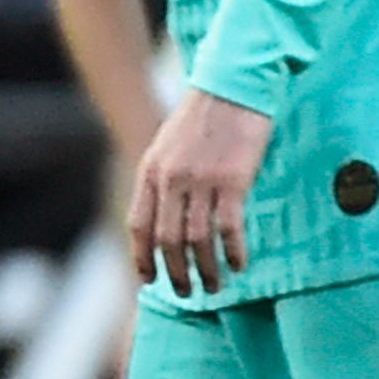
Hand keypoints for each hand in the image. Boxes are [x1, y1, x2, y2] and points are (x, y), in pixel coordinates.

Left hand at [127, 89, 274, 295]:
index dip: (142, 257)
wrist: (233, 86)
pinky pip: (230, 227)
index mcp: (151, 170)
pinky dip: (233, 251)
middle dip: (175, 273)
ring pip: (198, 240)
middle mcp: (172, 178)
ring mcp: (202, 180)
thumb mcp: (167, 145)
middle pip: (168, 240)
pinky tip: (239, 264)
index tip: (150, 280)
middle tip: (186, 292)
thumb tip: (162, 220)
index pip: (139, 225)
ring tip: (215, 286)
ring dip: (206, 270)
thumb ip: (161, 179)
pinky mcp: (233, 179)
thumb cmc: (203, 117)